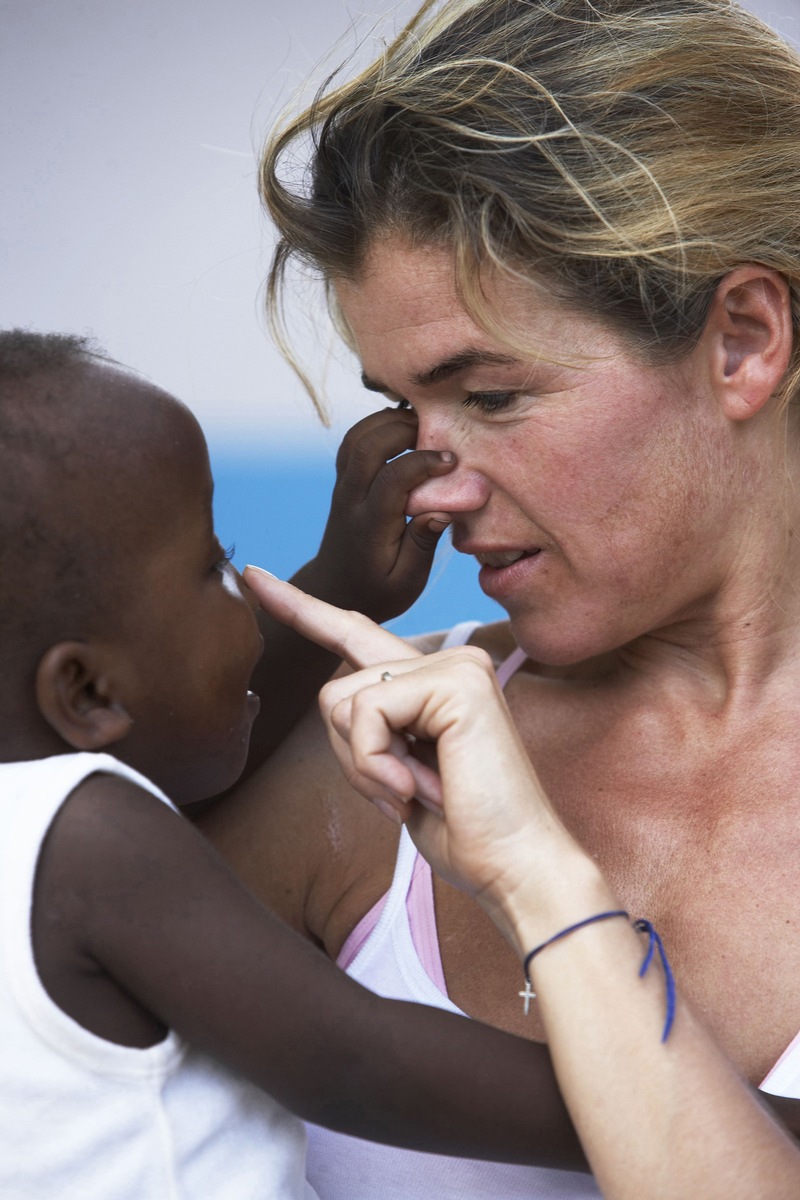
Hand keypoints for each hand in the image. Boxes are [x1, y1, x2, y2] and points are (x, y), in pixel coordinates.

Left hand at [244, 569, 573, 917]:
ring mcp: (455, 665)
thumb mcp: (396, 772)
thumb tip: (336, 698)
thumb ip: (371, 728)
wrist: (514, 865)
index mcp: (434, 680)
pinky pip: (366, 713)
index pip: (355, 634)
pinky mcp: (456, 680)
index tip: (253, 578)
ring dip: (364, 765)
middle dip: (349, 756)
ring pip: (342, 702)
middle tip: (404, 793)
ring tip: (417, 791)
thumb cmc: (463, 830)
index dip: (302, 609)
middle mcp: (448, 660)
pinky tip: (418, 789)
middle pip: (334, 690)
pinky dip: (375, 764)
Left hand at [295, 408, 454, 622]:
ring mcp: (342, 487)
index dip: (423, 462)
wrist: (335, 591)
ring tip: (423, 425)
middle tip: (438, 433)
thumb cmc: (378, 590)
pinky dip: (377, 426)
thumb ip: (422, 546)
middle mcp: (351, 500)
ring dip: (388, 421)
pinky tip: (403, 430)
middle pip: (367, 445)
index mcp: (370, 525)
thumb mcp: (406, 582)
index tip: (452, 462)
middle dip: (404, 429)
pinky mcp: (343, 481)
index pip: (392, 478)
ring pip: (356, 437)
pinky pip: (354, 441)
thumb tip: (441, 511)